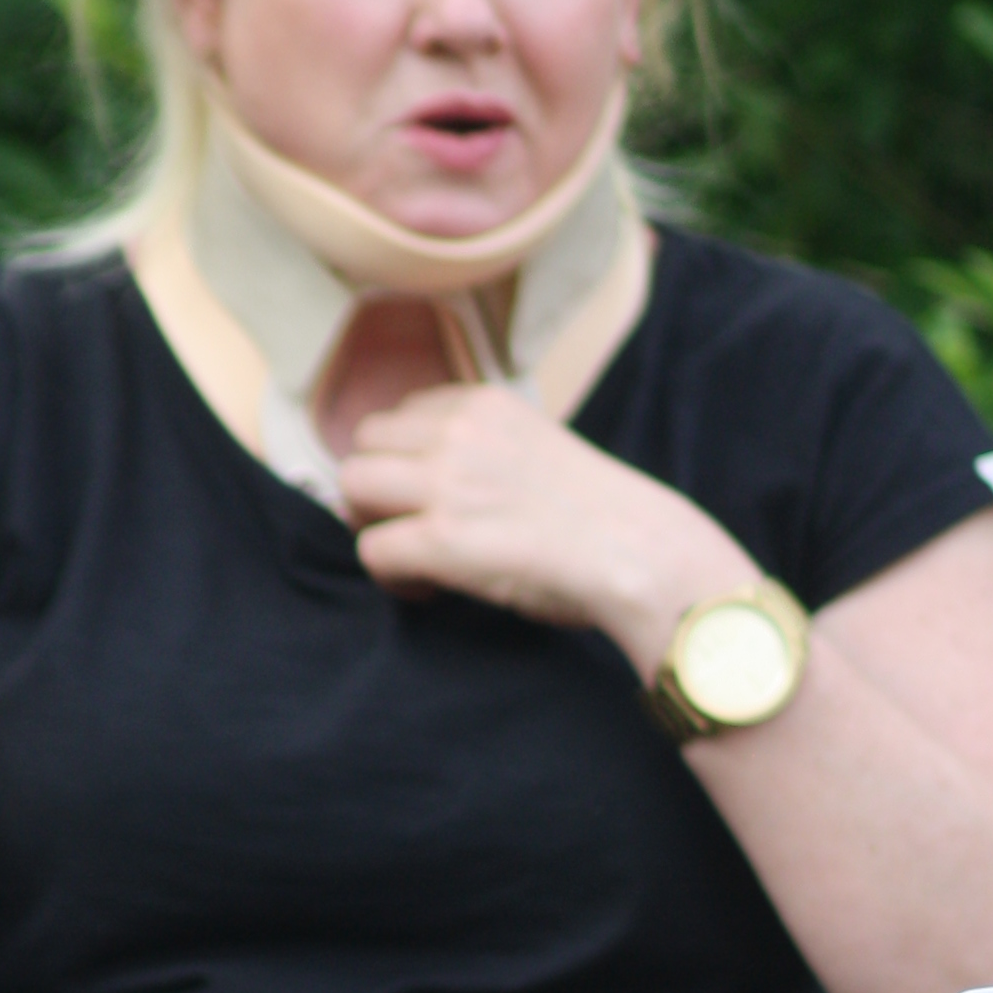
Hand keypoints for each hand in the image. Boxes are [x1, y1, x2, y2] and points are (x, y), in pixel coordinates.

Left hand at [338, 383, 738, 655]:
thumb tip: (441, 481)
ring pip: (353, 486)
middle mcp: (459, 433)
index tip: (432, 493)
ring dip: (373, 522)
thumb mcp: (540, 447)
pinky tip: (428, 588)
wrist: (639, 552)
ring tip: (410, 553)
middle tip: (405, 524)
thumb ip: (488, 448)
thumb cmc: (604, 516)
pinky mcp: (440, 538)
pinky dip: (392, 575)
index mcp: (485, 405)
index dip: (407, 458)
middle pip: (365, 443)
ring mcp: (446, 483)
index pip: (404, 414)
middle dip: (377, 485)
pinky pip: (373, 549)